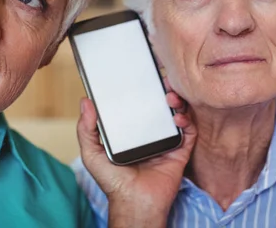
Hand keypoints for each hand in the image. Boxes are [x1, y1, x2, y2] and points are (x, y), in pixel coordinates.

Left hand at [76, 84, 196, 227]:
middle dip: (164, 89)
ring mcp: (167, 140)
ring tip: (170, 97)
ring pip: (178, 113)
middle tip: (162, 80)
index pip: (140, 103)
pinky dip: (187, 121)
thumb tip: (85, 102)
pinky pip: (190, 131)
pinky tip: (178, 118)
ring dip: (178, 100)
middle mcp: (151, 132)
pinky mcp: (181, 150)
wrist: (134, 201)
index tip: (144, 74)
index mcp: (133, 129)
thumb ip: (86, 129)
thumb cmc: (112, 181)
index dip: (144, 88)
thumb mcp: (92, 153)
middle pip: (162, 103)